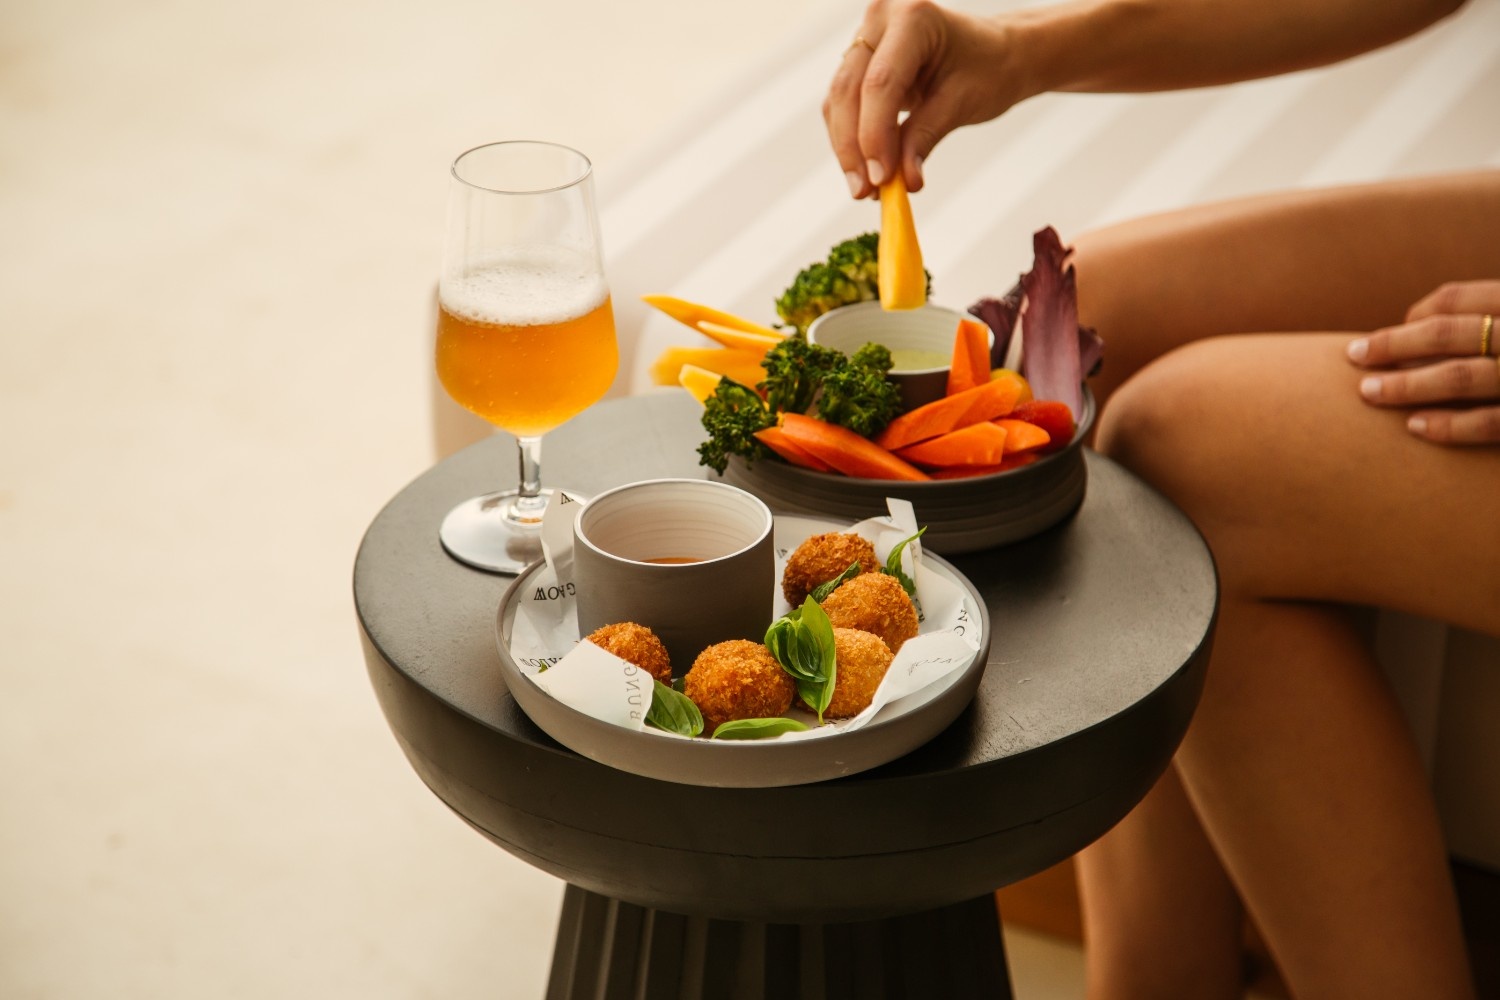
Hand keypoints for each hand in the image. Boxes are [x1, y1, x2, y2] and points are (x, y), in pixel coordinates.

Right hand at [824, 0, 1019, 197]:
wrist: (996, 54)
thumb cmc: (988, 69)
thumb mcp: (961, 103)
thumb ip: (924, 138)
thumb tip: (902, 182)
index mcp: (914, 16)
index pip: (881, 82)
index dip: (875, 135)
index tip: (879, 179)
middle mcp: (881, 18)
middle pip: (849, 90)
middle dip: (853, 147)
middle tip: (864, 191)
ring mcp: (866, 37)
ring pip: (839, 100)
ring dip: (847, 148)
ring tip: (864, 188)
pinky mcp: (859, 61)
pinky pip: (843, 104)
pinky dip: (851, 139)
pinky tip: (864, 169)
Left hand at [1347, 279, 1499, 444]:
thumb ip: (1475, 323)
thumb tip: (1409, 329)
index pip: (1455, 300)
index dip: (1413, 316)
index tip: (1384, 334)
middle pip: (1449, 334)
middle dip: (1394, 345)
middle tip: (1354, 356)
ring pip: (1461, 377)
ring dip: (1408, 386)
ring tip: (1368, 393)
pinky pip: (1489, 423)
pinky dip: (1449, 425)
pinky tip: (1412, 426)